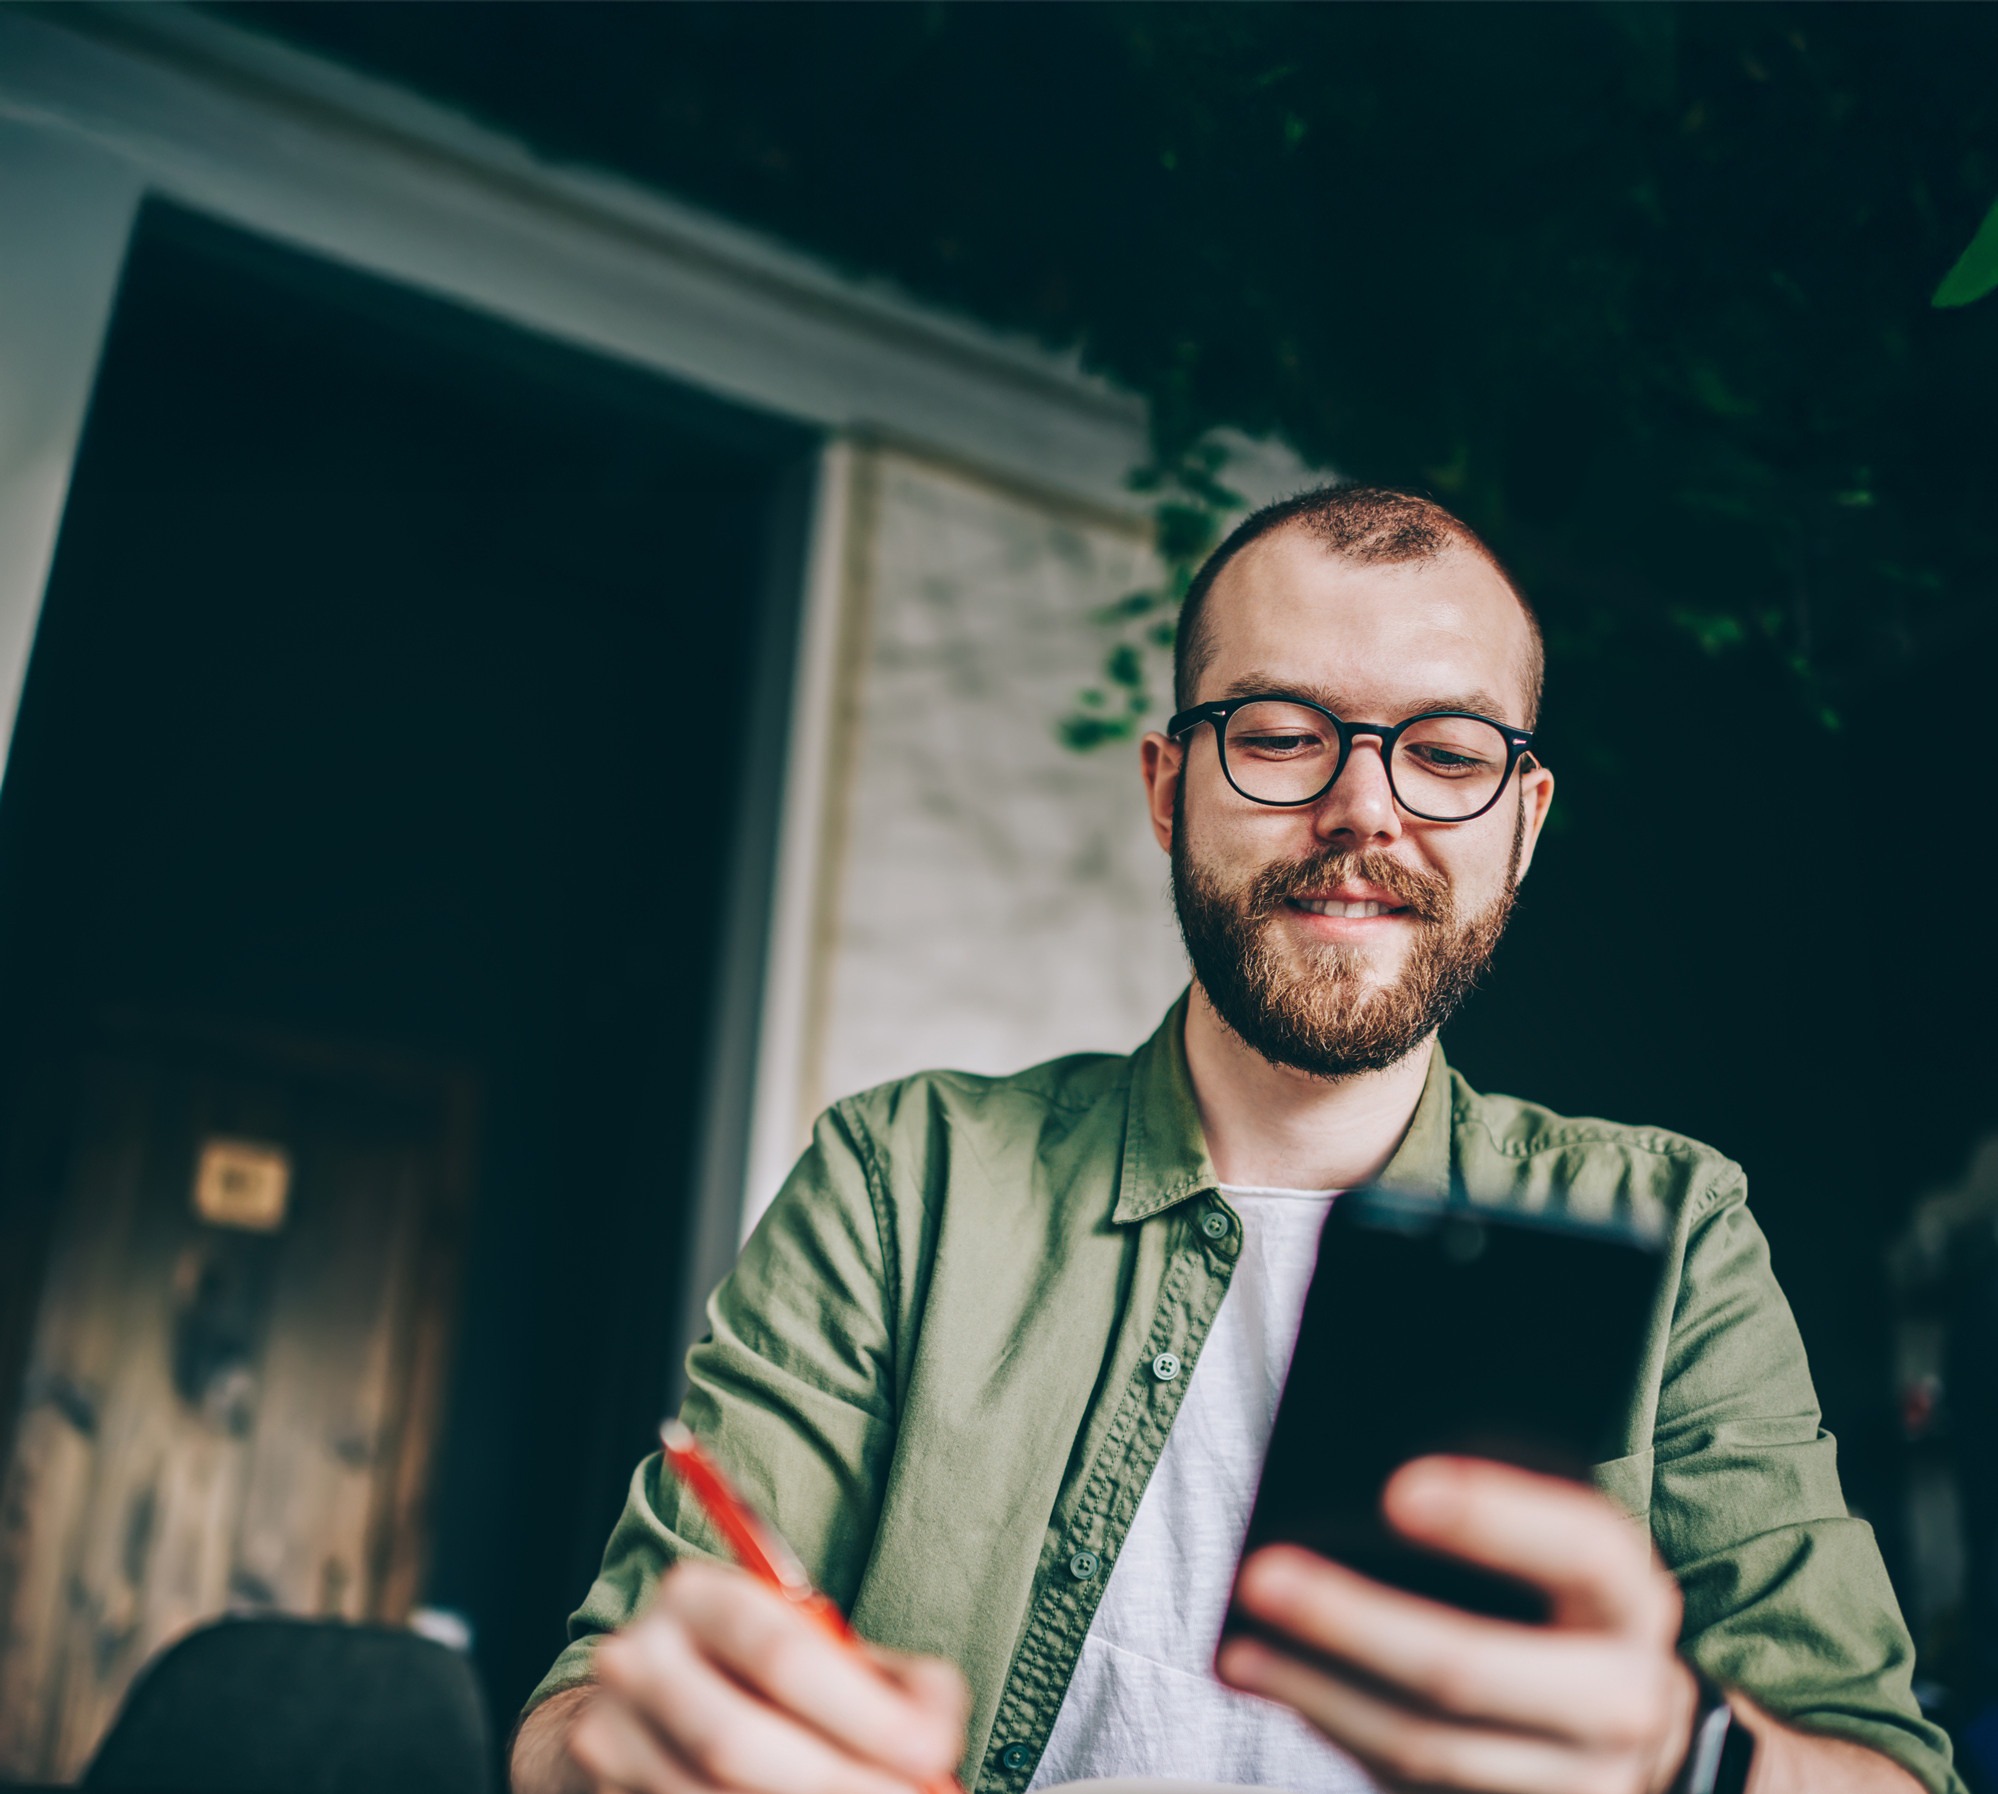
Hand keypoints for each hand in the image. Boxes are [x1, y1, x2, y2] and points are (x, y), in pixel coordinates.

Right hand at [565, 1560, 968, 1793]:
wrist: (644, 1707)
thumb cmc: (758, 1674)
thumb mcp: (824, 1651)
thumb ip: (894, 1680)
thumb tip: (939, 1731)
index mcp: (699, 1596)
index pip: (780, 1653)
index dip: (861, 1712)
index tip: (931, 1752)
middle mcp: (638, 1658)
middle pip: (734, 1740)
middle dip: (836, 1781)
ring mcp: (608, 1735)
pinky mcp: (602, 1792)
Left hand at [1217, 1456, 1700, 1793]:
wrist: (1620, 1719)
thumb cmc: (1557, 1598)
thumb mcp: (1552, 1546)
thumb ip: (1486, 1514)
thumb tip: (1356, 1486)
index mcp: (1629, 1597)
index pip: (1576, 1547)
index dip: (1491, 1518)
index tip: (1394, 1488)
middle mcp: (1622, 1699)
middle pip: (1470, 1669)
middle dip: (1353, 1622)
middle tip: (1260, 1574)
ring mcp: (1581, 1783)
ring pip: (1427, 1746)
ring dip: (1318, 1694)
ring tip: (1240, 1649)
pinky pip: (1409, 1786)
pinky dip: (1336, 1730)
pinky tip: (1279, 1688)